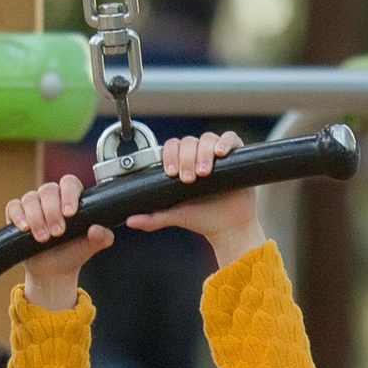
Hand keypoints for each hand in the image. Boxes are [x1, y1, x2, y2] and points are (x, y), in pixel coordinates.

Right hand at [8, 168, 111, 310]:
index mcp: (71, 198)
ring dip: (36, 218)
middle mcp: (52, 197)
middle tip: (57, 232)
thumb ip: (101, 238)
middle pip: (48, 190)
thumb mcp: (90, 248)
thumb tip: (97, 230)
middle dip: (52, 212)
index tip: (70, 213)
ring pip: (30, 198)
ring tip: (43, 238)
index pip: (69, 183)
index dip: (69, 194)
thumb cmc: (72, 253)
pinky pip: (13, 207)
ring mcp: (33, 204)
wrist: (53, 271)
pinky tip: (24, 229)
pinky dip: (18, 216)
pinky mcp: (16, 214)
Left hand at [143, 130, 258, 263]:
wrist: (229, 229)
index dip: (169, 156)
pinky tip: (220, 154)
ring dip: (203, 153)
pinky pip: (231, 139)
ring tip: (204, 173)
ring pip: (207, 139)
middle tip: (188, 179)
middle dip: (186, 159)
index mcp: (182, 164)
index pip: (172, 147)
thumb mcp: (175, 216)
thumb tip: (130, 221)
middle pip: (188, 142)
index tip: (171, 173)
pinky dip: (225, 142)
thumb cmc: (203, 219)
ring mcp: (218, 155)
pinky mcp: (237, 156)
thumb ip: (153, 218)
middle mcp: (199, 156)